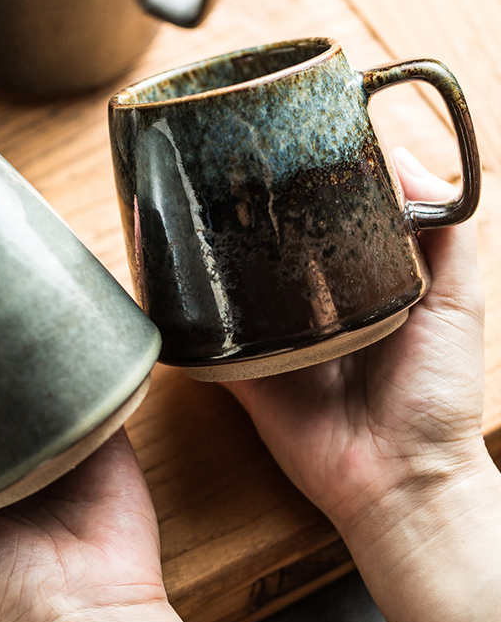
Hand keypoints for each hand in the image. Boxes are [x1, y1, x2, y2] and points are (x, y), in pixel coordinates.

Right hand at [223, 147, 500, 621]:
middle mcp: (305, 305)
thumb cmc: (436, 391)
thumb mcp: (456, 300)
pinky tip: (165, 280)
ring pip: (229, 289)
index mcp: (352, 282)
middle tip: (213, 171)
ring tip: (179, 213)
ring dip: (208, 260)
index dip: (299, 186)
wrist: (399, 476)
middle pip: (265, 250)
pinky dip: (185, 317)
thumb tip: (403, 155)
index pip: (318, 221)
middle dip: (242, 215)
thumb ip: (447, 232)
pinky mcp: (242, 372)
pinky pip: (205, 340)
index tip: (277, 144)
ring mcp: (269, 338)